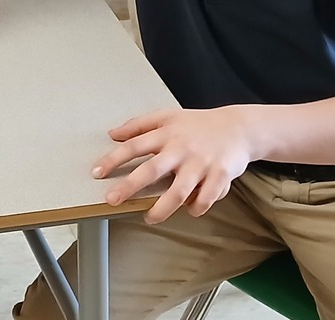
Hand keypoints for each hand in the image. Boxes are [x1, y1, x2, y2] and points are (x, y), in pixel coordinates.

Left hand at [92, 107, 252, 223]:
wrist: (238, 128)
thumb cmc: (197, 124)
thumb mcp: (166, 116)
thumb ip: (138, 125)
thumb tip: (112, 134)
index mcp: (166, 133)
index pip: (133, 146)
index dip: (113, 159)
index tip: (96, 173)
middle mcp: (181, 149)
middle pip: (152, 170)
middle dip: (130, 187)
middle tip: (112, 201)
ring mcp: (201, 163)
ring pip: (179, 191)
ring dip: (162, 208)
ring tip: (149, 218)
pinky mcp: (220, 175)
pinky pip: (205, 198)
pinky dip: (196, 207)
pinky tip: (189, 210)